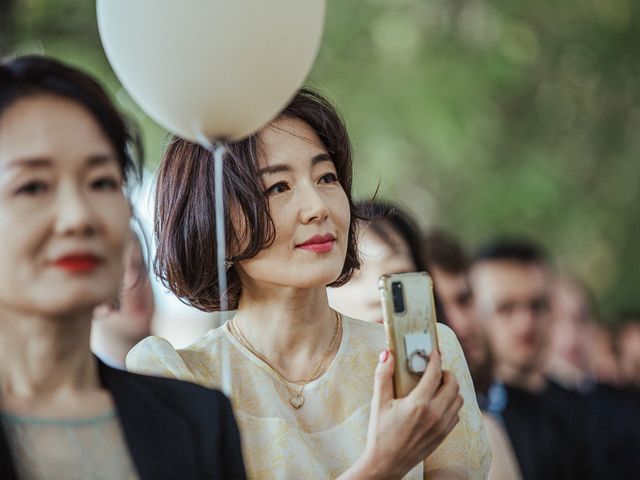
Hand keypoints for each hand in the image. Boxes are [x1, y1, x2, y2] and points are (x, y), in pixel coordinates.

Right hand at [345, 350, 462, 479]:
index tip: (434, 351)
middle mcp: (435, 414)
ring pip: (458, 399)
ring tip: (438, 384)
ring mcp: (441, 426)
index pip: (435, 373)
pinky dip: (452, 403)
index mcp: (419, 404)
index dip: (436, 359)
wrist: (386, 464)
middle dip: (446, 372)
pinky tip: (438, 402)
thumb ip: (383, 375)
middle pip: (453, 384)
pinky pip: (456, 414)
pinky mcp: (443, 435)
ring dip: (451, 388)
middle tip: (436, 369)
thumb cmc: (380, 433)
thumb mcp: (378, 402)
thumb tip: (387, 354)